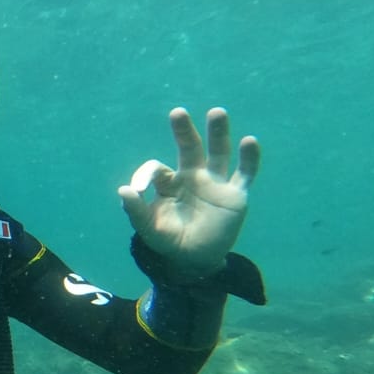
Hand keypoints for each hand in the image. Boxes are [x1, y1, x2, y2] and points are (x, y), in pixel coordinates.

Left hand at [117, 107, 259, 277]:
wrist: (196, 260)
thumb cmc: (170, 241)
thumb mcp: (149, 228)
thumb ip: (136, 210)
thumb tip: (123, 189)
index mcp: (169, 183)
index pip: (158, 169)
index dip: (147, 174)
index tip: (139, 187)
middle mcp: (193, 176)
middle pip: (189, 148)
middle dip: (183, 131)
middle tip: (177, 112)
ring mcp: (216, 183)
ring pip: (219, 152)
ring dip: (218, 133)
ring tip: (216, 112)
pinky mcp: (236, 194)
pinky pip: (245, 173)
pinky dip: (249, 158)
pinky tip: (250, 141)